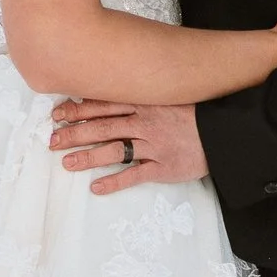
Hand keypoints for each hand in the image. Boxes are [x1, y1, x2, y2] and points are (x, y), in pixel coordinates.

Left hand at [49, 100, 205, 194]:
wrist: (224, 132)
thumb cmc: (195, 111)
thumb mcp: (168, 93)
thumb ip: (142, 94)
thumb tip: (112, 88)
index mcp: (144, 102)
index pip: (103, 104)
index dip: (78, 109)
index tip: (57, 114)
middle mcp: (144, 123)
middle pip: (102, 127)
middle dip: (74, 134)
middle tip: (51, 140)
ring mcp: (153, 146)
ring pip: (113, 151)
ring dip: (87, 157)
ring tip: (66, 163)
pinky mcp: (163, 167)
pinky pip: (134, 175)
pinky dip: (114, 182)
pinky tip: (96, 188)